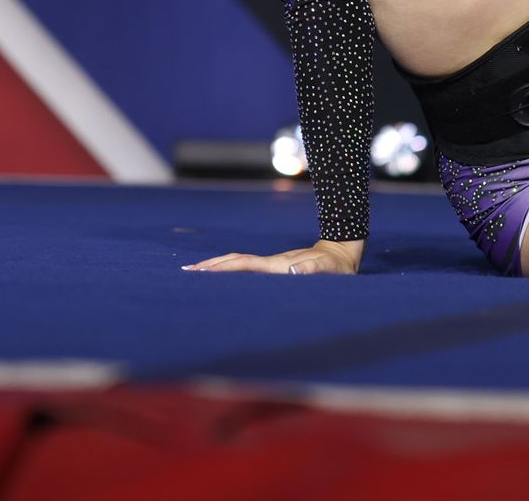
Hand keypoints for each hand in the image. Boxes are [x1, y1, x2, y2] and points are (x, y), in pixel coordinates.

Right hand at [182, 239, 361, 274]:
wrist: (341, 252)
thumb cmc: (338, 268)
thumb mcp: (330, 271)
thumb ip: (313, 269)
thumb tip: (293, 272)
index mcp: (279, 267)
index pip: (245, 265)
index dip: (224, 268)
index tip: (203, 270)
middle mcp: (272, 265)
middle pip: (236, 261)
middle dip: (212, 266)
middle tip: (187, 273)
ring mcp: (272, 266)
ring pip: (239, 264)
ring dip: (219, 268)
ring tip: (197, 274)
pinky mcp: (275, 269)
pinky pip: (248, 269)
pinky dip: (231, 271)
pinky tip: (224, 276)